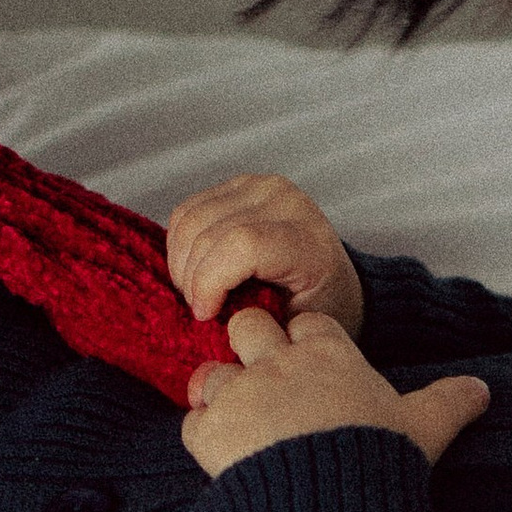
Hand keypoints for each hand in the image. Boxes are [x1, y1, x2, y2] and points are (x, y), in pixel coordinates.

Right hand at [166, 173, 364, 335]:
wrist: (331, 278)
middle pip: (209, 234)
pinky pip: (187, 210)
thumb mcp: (292, 326)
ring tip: (197, 292)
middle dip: (192, 280)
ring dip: (181, 264)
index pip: (243, 245)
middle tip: (201, 309)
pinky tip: (195, 269)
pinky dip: (179, 245)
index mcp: (308, 242)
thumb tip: (206, 318)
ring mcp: (261, 187)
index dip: (210, 281)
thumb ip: (253, 321)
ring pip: (190, 219)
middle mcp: (287, 204)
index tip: (205, 314)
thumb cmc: (314, 307)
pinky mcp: (239, 184)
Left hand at [180, 304, 489, 478]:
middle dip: (250, 347)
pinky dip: (204, 436)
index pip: (308, 321)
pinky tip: (225, 456)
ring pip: (212, 373)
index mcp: (330, 353)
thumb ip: (449, 403)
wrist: (332, 507)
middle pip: (248, 326)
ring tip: (241, 424)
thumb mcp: (424, 428)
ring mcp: (241, 394)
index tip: (308, 362)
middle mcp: (280, 363)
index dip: (305, 340)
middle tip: (263, 382)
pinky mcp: (210, 431)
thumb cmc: (378, 461)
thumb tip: (483, 391)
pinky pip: (192, 422)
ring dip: (221, 395)